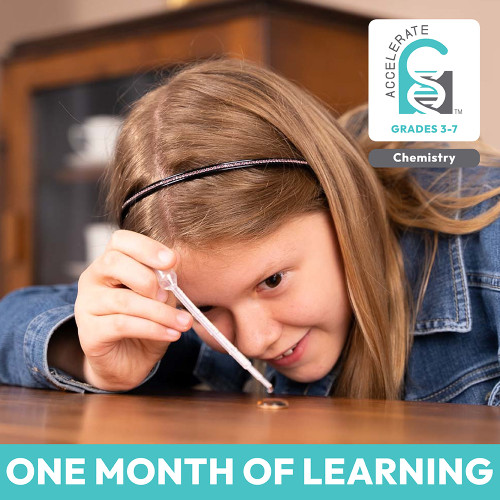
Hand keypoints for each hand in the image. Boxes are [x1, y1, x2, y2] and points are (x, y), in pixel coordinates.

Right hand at [74, 230, 192, 390]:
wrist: (130, 362)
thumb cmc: (146, 322)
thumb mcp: (160, 298)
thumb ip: (163, 282)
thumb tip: (170, 270)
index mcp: (110, 263)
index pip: (120, 240)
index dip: (146, 247)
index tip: (171, 261)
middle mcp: (92, 279)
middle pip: (113, 263)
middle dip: (148, 278)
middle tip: (168, 296)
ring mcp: (86, 305)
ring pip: (124, 300)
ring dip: (160, 312)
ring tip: (183, 323)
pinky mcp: (89, 333)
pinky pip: (122, 325)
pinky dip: (153, 329)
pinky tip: (171, 334)